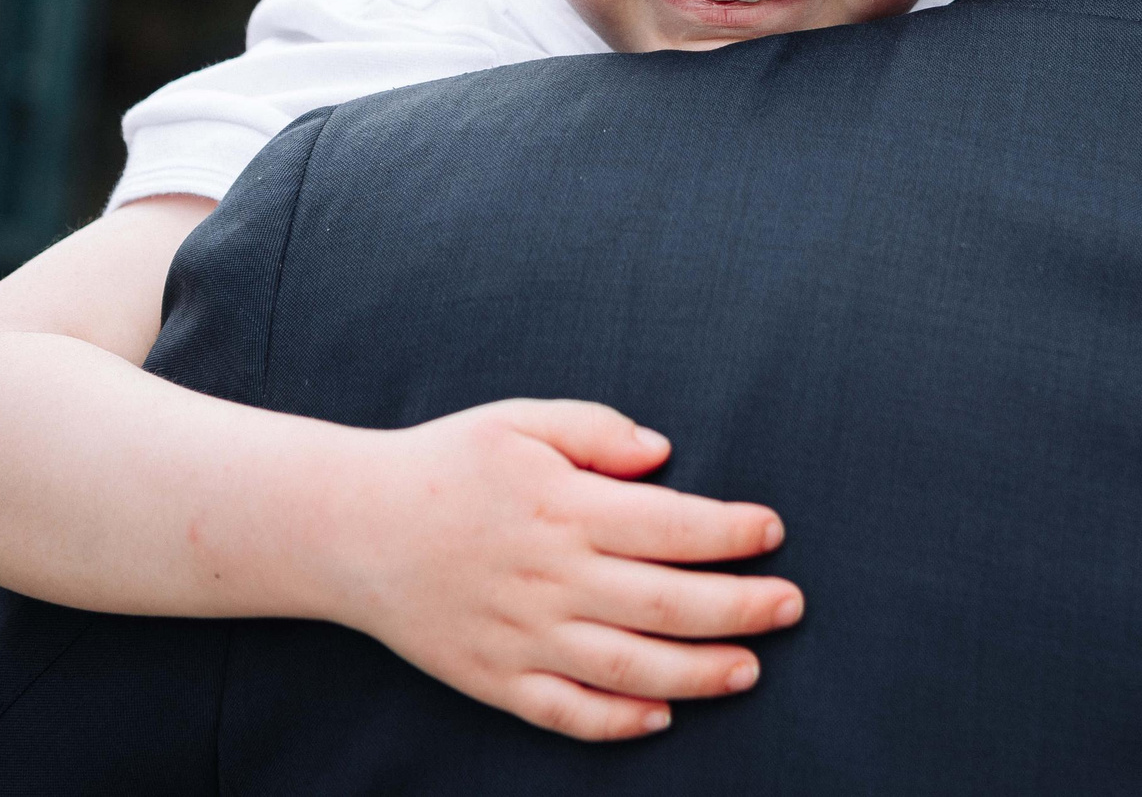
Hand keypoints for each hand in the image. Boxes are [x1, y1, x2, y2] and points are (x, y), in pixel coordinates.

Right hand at [319, 399, 802, 740]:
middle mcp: (549, 577)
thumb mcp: (520, 420)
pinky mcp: (493, 679)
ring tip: (750, 668)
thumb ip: (597, 430)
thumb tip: (664, 454)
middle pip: (666, 601)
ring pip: (629, 666)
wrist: (349, 528)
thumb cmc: (447, 464)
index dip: (731, 532)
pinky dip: (618, 722)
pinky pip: (566, 712)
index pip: (670, 525)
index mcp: (563, 507)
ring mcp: (521, 636)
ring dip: (699, 672)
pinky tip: (663, 717)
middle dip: (741, 606)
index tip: (772, 532)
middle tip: (791, 606)